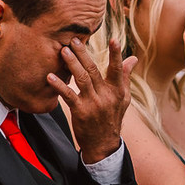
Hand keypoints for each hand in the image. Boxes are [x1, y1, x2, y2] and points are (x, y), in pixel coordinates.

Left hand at [47, 36, 137, 164]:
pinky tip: (50, 77)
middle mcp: (106, 96)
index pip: (118, 70)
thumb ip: (125, 77)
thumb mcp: (123, 98)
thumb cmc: (112, 117)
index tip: (115, 39)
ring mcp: (93, 104)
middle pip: (94, 70)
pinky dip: (59, 86)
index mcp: (117, 91)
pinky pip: (68, 96)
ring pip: (82, 79)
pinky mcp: (80, 112)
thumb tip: (133, 58)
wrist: (103, 144)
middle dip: (83, 53)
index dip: (116, 54)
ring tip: (63, 51)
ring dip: (71, 64)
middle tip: (74, 39)